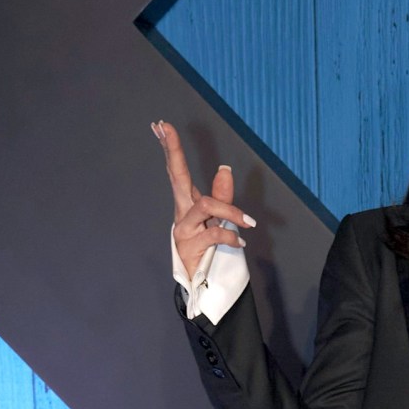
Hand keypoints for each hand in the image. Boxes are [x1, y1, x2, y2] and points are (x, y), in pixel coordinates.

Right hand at [153, 121, 255, 280]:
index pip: (177, 170)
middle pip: (176, 175)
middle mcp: (182, 212)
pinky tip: (240, 241)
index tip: (161, 125)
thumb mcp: (219, 220)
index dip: (171, 148)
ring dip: (231, 212)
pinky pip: (215, 232)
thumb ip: (222, 196)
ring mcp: (183, 229)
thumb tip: (224, 168)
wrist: (203, 283)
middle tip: (164, 127)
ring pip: (206, 205)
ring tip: (247, 223)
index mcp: (188, 203)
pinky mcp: (190, 246)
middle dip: (172, 150)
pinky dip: (231, 236)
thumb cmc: (209, 250)